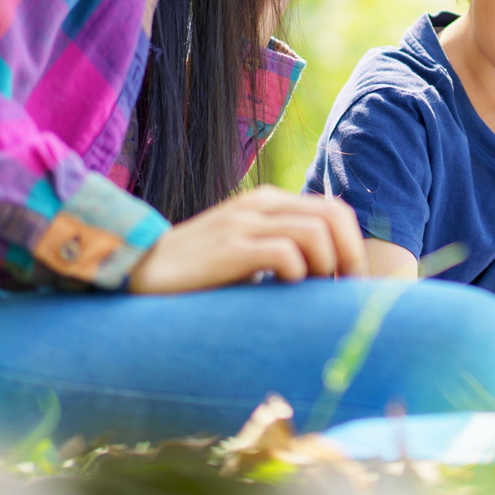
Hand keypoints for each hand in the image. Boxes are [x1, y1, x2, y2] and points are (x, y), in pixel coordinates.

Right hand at [128, 184, 367, 292]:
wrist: (141, 271)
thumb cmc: (201, 272)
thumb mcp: (248, 250)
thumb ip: (284, 247)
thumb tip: (332, 275)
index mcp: (269, 201)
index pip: (335, 210)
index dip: (353, 247)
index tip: (351, 285)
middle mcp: (260, 204)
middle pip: (334, 216)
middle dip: (349, 257)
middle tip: (343, 293)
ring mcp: (243, 223)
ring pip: (315, 232)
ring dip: (324, 267)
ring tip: (310, 293)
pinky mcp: (228, 248)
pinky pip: (284, 253)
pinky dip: (296, 274)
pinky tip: (282, 291)